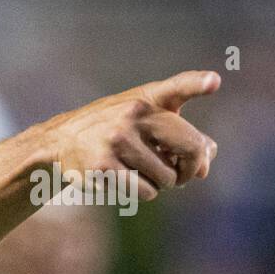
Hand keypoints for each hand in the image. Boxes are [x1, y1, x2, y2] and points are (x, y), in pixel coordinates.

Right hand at [41, 70, 220, 201]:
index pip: (176, 87)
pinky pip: (146, 192)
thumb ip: (181, 134)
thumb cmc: (114, 129)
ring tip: (140, 170)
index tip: (213, 81)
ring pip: (167, 178)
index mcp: (146, 99)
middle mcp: (133, 115)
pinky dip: (143, 192)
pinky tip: (126, 179)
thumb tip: (207, 162)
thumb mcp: (144, 119)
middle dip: (189, 168)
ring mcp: (118, 140)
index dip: (197, 84)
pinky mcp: (104, 166)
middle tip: (180, 173)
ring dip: (160, 183)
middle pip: (190, 148)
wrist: (61, 141)